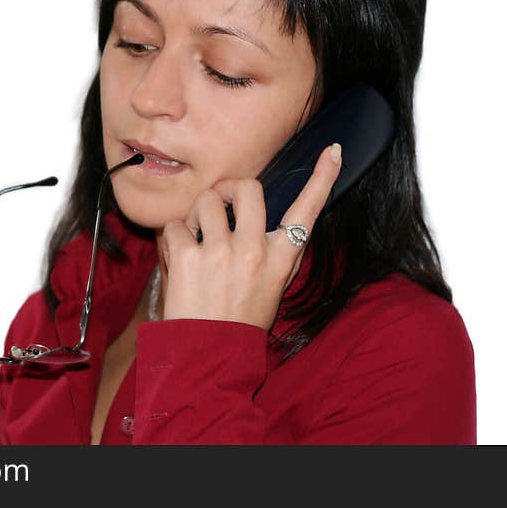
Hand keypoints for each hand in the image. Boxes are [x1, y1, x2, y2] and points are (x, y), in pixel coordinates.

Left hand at [160, 143, 342, 330]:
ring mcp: (221, 252)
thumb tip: (267, 220)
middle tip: (218, 202)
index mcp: (280, 259)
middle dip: (228, 188)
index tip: (333, 151)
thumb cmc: (239, 321)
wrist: (208, 356)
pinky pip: (175, 225)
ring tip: (196, 238)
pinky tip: (178, 259)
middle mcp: (254, 250)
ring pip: (206, 200)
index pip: (307, 211)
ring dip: (196, 214)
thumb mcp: (272, 287)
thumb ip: (272, 252)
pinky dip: (172, 238)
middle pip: (247, 188)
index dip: (323, 178)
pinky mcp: (188, 257)